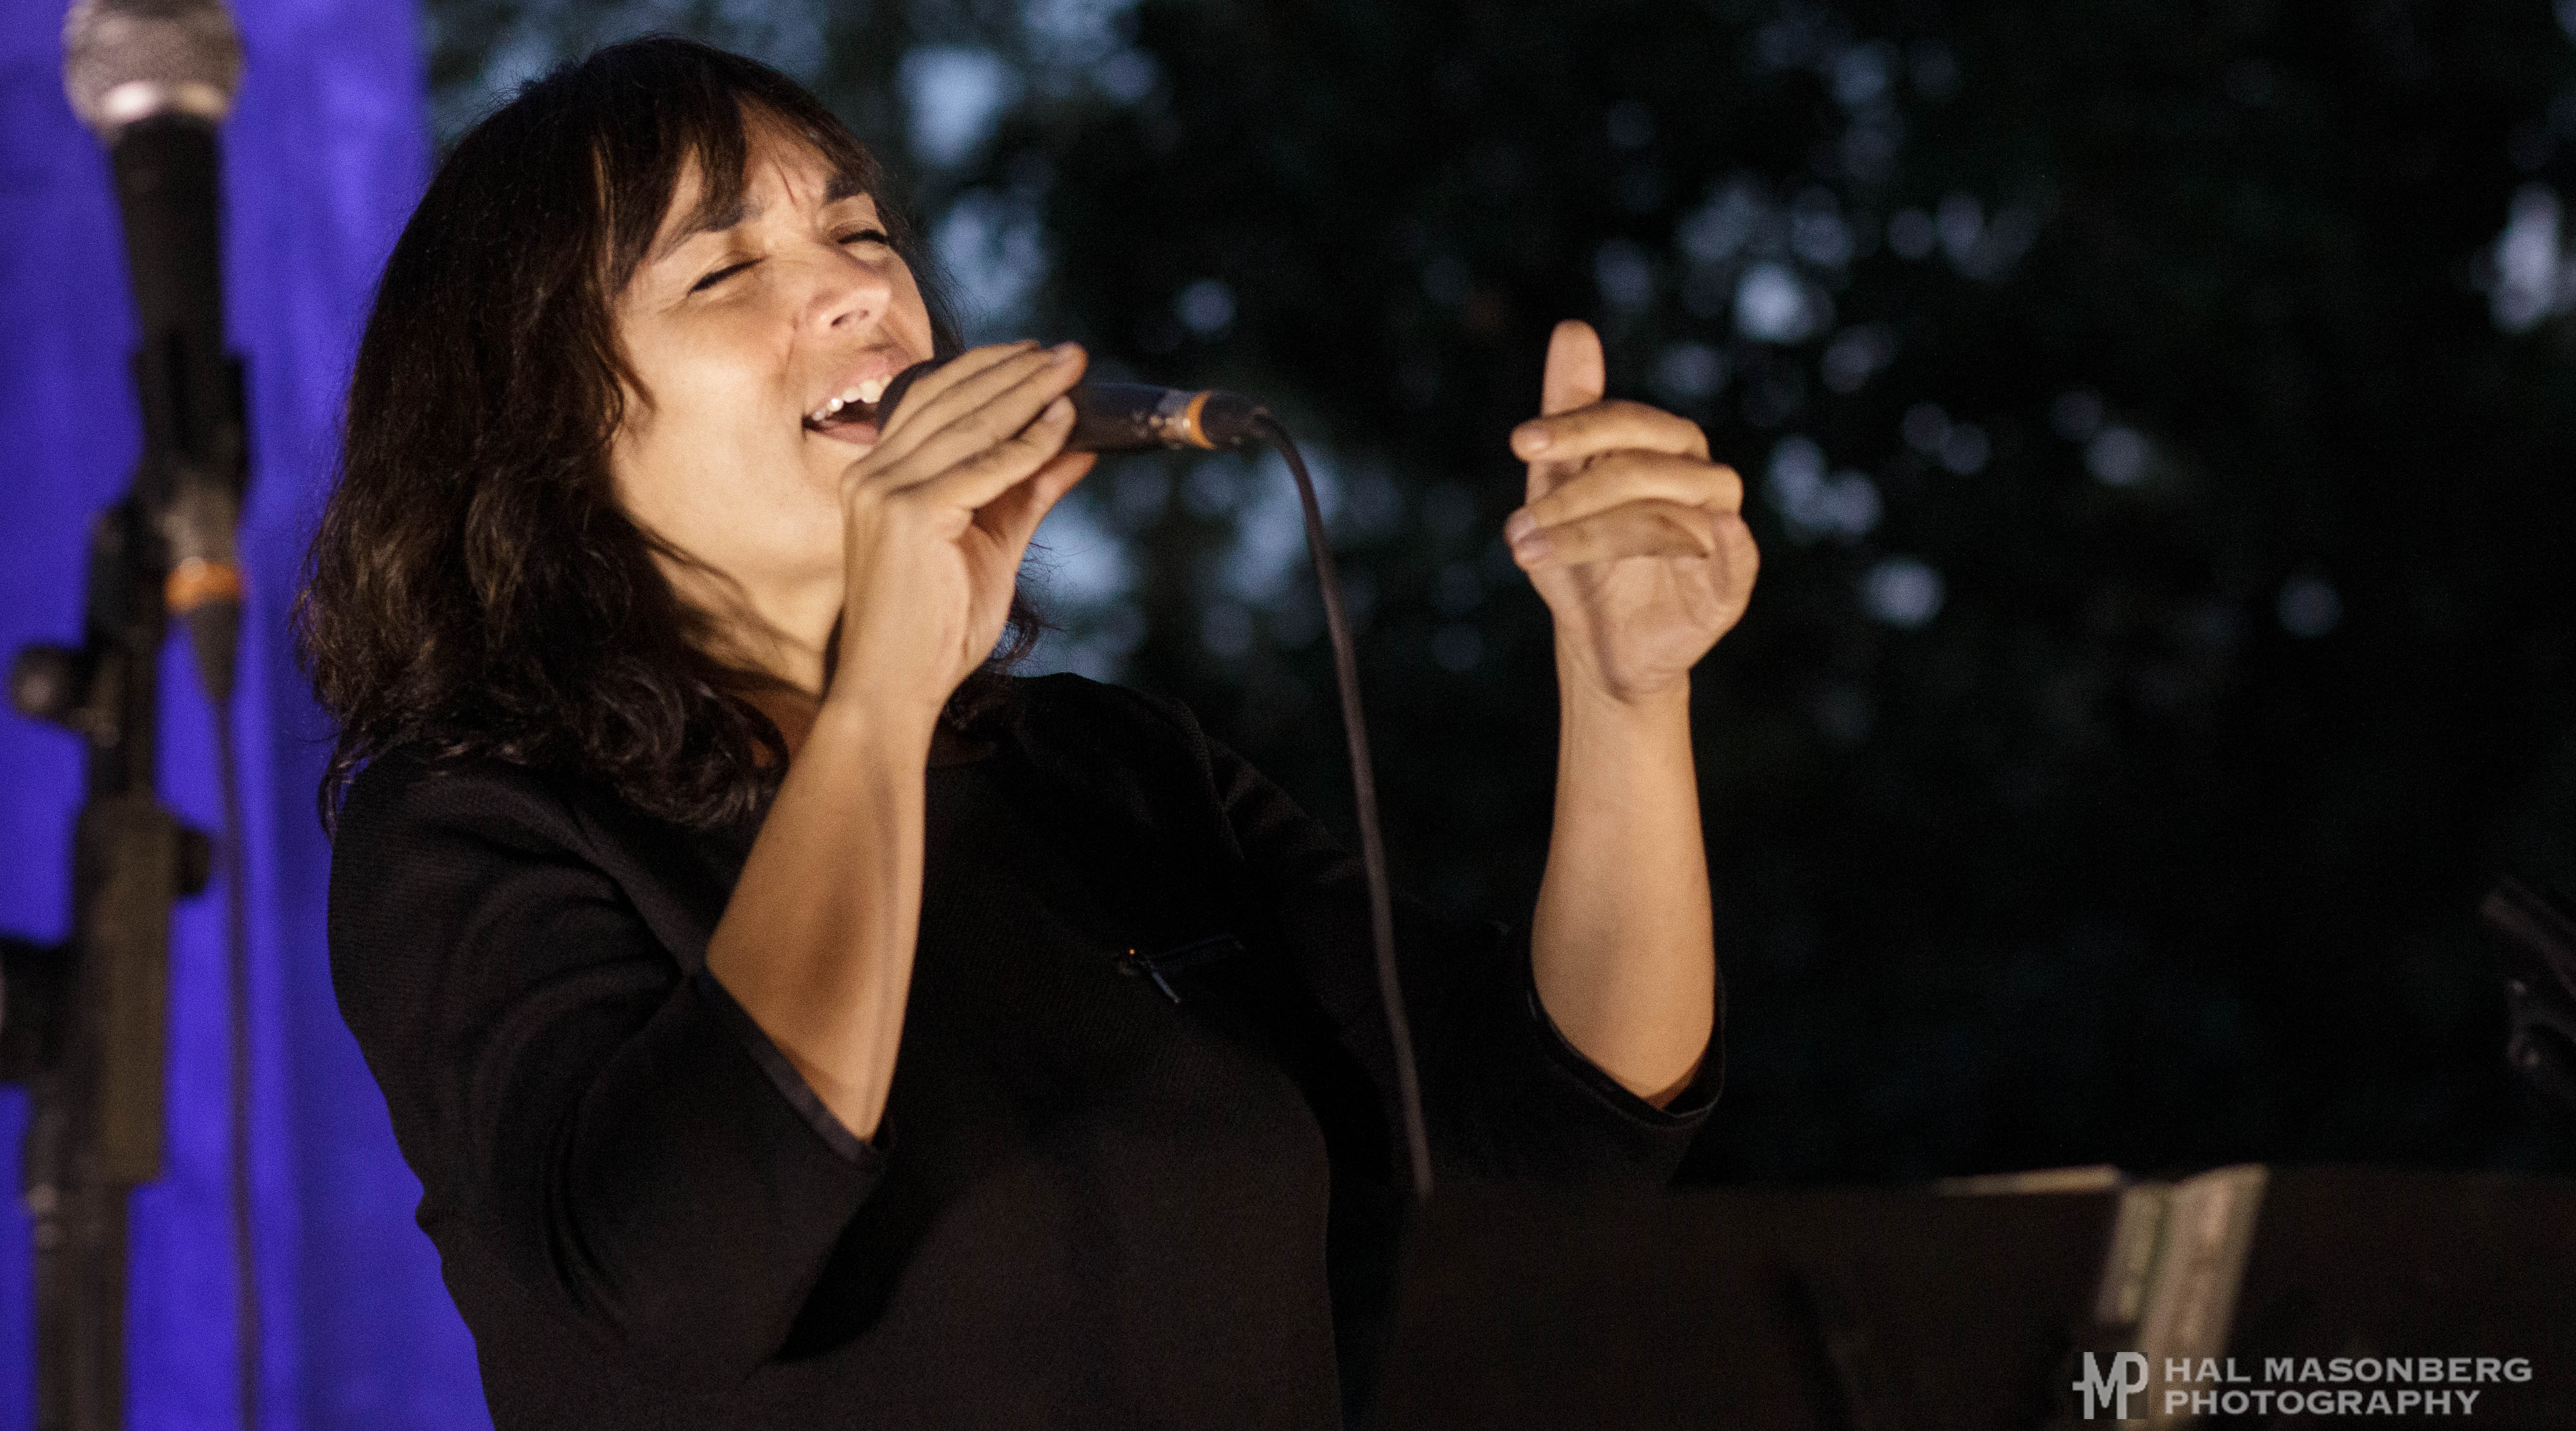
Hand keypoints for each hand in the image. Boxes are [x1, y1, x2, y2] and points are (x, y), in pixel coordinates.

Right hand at [828, 340, 1094, 730]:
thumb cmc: (937, 626)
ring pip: (970, 424)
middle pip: (952, 400)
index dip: (987, 370)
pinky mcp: (909, 514)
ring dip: (1029, 393)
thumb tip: (1078, 449)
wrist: (897, 686)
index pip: (933, 400)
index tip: (1038, 355)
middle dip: (1016, 371)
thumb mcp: (993, 545)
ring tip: (1073, 372)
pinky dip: (1029, 443)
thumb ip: (1027, 492)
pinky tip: (1065, 424)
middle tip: (1070, 353)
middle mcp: (871, 472)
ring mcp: (884, 490)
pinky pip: (984, 466)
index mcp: (877, 474)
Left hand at [1505, 320, 1757, 705]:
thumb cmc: (1581, 554)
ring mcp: (1718, 531)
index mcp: (1660, 449)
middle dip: (1574, 494)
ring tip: (1530, 553)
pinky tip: (1712, 528)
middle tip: (1517, 526)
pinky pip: (1740, 556)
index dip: (1575, 427)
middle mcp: (1696, 480)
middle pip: (1643, 465)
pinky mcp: (1730, 582)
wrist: (1600, 641)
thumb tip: (1573, 326)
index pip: (1623, 422)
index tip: (1521, 442)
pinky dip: (1730, 541)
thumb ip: (1570, 410)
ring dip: (1594, 533)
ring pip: (1666, 513)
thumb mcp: (1559, 483)